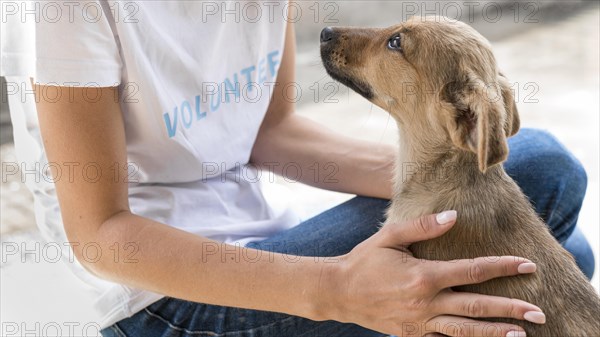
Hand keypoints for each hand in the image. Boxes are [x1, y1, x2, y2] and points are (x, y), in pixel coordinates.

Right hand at [320, 211, 544, 336]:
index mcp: (424, 276)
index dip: (503, 267)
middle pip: (477, 307)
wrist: (338, 292)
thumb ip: (423, 226)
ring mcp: (419, 322)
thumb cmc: (364, 260)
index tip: (528, 265)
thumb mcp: (390, 237)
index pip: (473, 270)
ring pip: (465, 330)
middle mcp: (426, 302)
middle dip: (511, 309)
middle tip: (539, 312)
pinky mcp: (412, 335)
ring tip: (521, 335)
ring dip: (494, 333)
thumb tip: (454, 216)